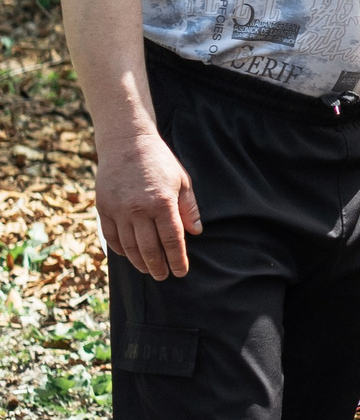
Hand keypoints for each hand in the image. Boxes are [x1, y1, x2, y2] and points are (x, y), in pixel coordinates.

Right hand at [95, 131, 199, 278]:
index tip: (181, 271)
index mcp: (162, 202)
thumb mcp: (182, 181)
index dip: (178, 259)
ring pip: (129, 246)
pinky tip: (129, 255)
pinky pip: (111, 236)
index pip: (172, 239)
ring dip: (139, 262)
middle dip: (158, 266)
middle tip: (164, 276)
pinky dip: (120, 249)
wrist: (126, 143)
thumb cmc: (159, 161)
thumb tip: (195, 233)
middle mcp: (138, 209)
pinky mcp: (103, 208)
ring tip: (148, 270)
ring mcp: (118, 210)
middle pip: (149, 248)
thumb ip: (189, 208)